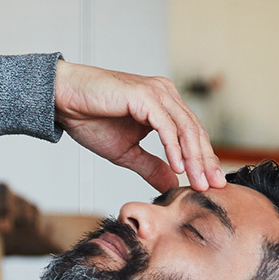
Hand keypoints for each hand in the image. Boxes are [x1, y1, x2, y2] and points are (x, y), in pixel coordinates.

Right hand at [54, 60, 223, 191]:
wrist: (64, 100)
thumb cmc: (90, 119)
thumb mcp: (126, 152)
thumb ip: (151, 166)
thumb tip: (172, 183)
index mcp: (164, 106)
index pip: (192, 135)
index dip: (203, 160)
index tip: (211, 184)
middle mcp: (165, 95)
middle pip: (195, 132)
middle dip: (205, 162)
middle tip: (214, 186)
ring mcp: (157, 93)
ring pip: (185, 129)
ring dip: (194, 158)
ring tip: (198, 181)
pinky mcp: (145, 96)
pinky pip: (166, 126)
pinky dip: (174, 147)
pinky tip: (178, 166)